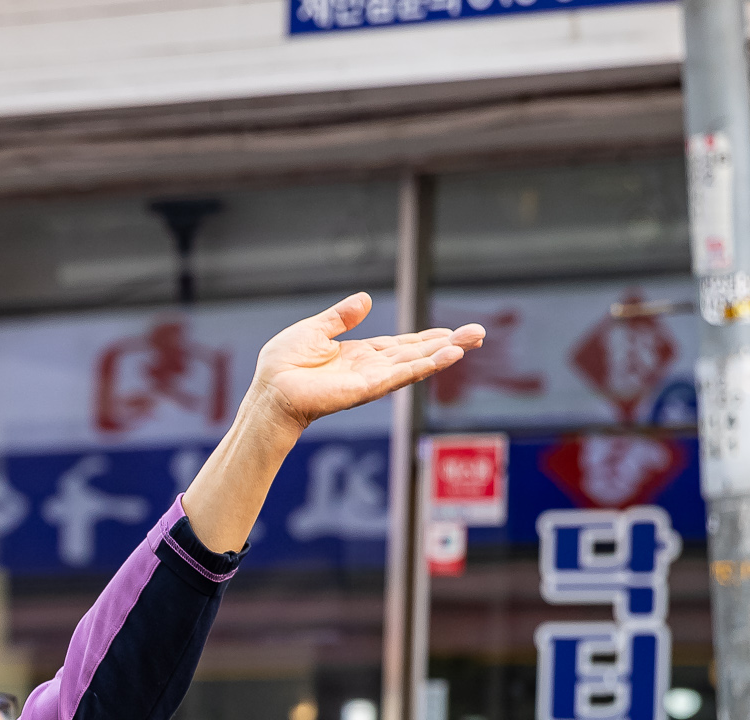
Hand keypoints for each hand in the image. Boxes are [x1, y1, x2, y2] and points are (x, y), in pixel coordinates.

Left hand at [243, 294, 483, 441]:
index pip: (402, 345)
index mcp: (361, 354)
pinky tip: (446, 357)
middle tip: (479, 334)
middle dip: (448, 344)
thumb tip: (365, 298)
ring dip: (443, 354)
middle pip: (417, 353)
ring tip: (471, 342)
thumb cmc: (283, 365)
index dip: (428, 338)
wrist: (270, 391)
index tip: (454, 333)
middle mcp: (371, 368)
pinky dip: (424, 366)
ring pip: (415, 364)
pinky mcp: (366, 389)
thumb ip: (341, 317)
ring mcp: (371, 380)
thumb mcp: (314, 330)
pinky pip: (400, 375)